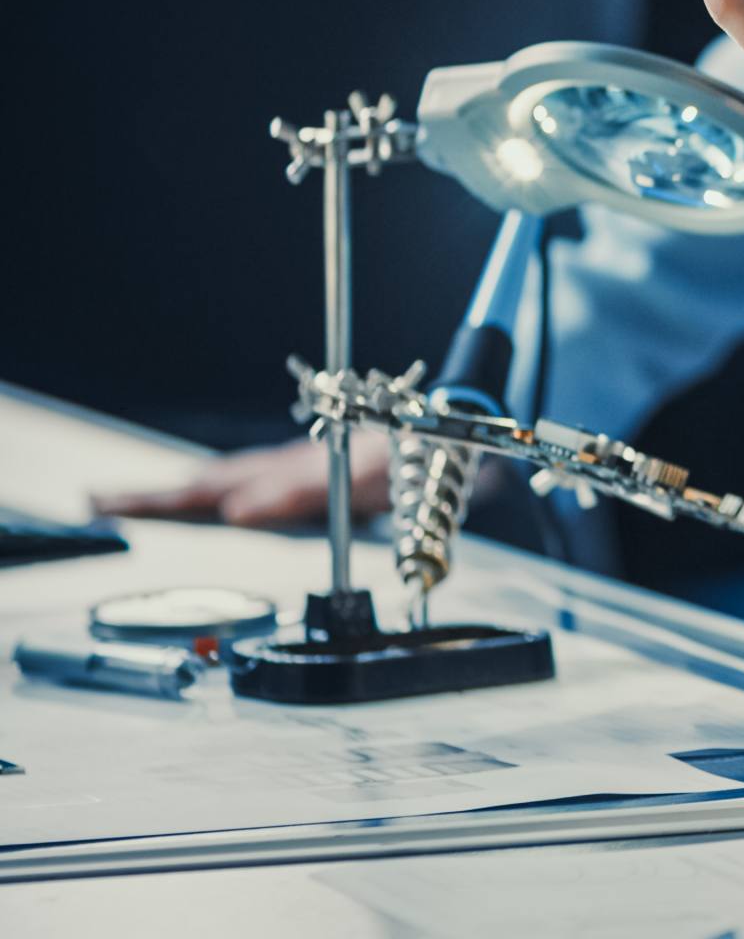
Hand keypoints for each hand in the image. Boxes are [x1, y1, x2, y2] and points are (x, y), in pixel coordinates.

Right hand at [93, 429, 393, 526]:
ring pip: (222, 478)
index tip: (124, 508)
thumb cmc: (409, 457)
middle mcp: (287, 464)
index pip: (220, 488)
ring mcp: (293, 466)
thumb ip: (297, 493)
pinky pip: (243, 480)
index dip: (172, 500)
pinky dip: (209, 489)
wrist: (445, 434)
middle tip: (97, 502)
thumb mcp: (362, 478)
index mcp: (294, 469)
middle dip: (153, 495)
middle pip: (209, 481)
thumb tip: (239, 511)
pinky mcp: (303, 472)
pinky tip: (200, 499)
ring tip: (122, 499)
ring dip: (173, 491)